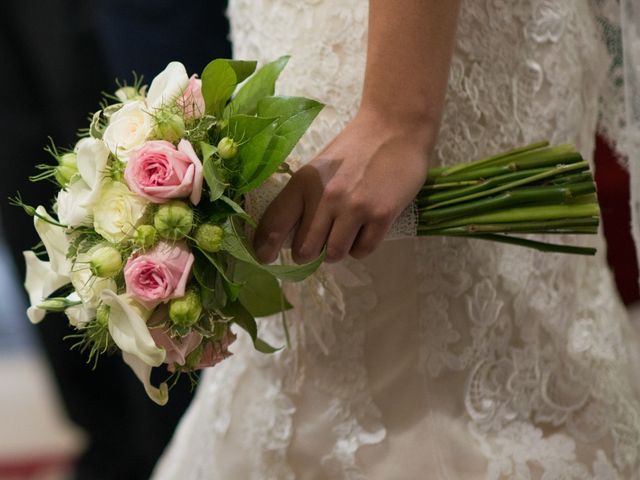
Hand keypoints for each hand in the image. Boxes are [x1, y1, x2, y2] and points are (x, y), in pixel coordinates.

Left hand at [253, 108, 433, 263]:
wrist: (395, 127)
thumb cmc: (355, 147)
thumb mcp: (320, 168)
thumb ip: (305, 198)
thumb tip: (292, 236)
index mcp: (304, 182)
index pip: (275, 223)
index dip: (265, 246)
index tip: (265, 258)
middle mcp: (325, 197)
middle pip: (304, 249)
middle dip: (308, 253)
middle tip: (316, 246)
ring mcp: (354, 208)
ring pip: (334, 254)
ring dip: (336, 251)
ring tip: (344, 234)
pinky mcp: (381, 216)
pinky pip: (362, 250)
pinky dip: (360, 247)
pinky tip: (364, 231)